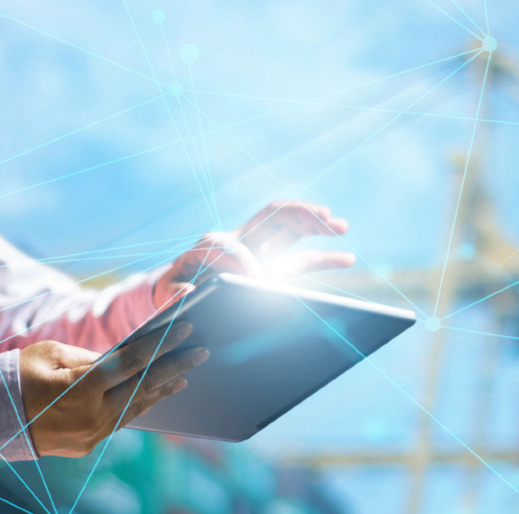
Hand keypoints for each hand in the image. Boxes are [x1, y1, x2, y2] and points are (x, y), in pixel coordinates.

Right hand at [19, 322, 207, 457]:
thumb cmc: (17, 376)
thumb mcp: (52, 354)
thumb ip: (92, 358)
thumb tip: (123, 361)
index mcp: (82, 388)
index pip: (132, 362)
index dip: (162, 345)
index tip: (186, 330)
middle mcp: (92, 416)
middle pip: (143, 387)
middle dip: (174, 368)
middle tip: (201, 353)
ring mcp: (92, 435)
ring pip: (136, 408)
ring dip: (161, 390)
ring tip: (184, 376)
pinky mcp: (88, 445)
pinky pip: (121, 422)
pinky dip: (139, 406)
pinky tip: (154, 395)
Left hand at [152, 201, 355, 311]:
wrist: (178, 295)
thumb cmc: (173, 293)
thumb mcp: (169, 295)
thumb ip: (176, 294)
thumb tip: (188, 293)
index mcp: (210, 246)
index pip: (232, 246)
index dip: (244, 264)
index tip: (258, 284)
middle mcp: (239, 240)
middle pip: (272, 215)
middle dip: (299, 213)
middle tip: (326, 217)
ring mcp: (260, 251)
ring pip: (292, 228)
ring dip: (316, 224)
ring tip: (342, 226)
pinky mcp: (274, 267)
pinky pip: (302, 258)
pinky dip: (324, 257)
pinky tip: (348, 259)